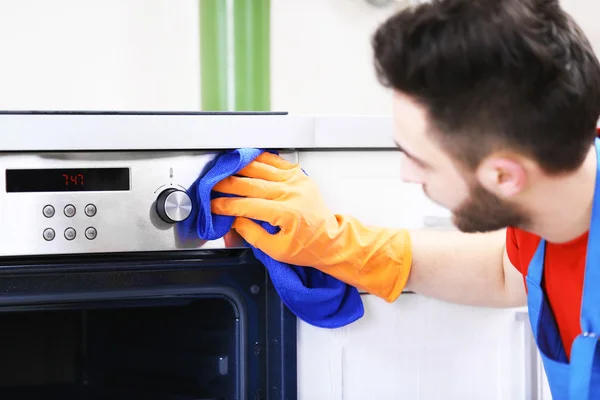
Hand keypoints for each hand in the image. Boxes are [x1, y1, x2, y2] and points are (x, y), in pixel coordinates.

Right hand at [211, 152, 411, 301]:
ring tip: (224, 170)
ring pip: (261, 168)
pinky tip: (247, 160)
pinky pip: (276, 161)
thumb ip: (252, 234)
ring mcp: (296, 181)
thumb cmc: (307, 248)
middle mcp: (291, 193)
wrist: (331, 240)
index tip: (213, 206)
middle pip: (251, 184)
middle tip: (212, 186)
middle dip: (227, 184)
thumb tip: (233, 220)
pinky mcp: (299, 175)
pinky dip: (259, 159)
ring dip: (239, 168)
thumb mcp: (276, 250)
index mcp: (286, 213)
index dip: (226, 205)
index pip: (247, 205)